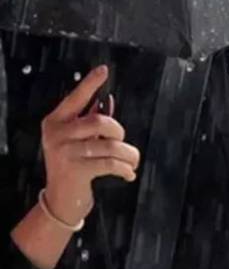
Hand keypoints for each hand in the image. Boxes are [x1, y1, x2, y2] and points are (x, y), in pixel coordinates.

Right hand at [40, 66, 139, 226]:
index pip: (75, 98)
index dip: (90, 84)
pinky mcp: (75, 170)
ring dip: (128, 154)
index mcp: (55, 121)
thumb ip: (90, 121)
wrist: (60, 199)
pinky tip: (129, 174)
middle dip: (119, 131)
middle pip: (100, 121)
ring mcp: (64, 152)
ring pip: (110, 145)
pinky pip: (110, 164)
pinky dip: (125, 169)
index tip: (104, 69)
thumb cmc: (74, 162)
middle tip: (121, 142)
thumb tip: (109, 101)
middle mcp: (56, 134)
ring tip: (132, 161)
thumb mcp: (77, 139)